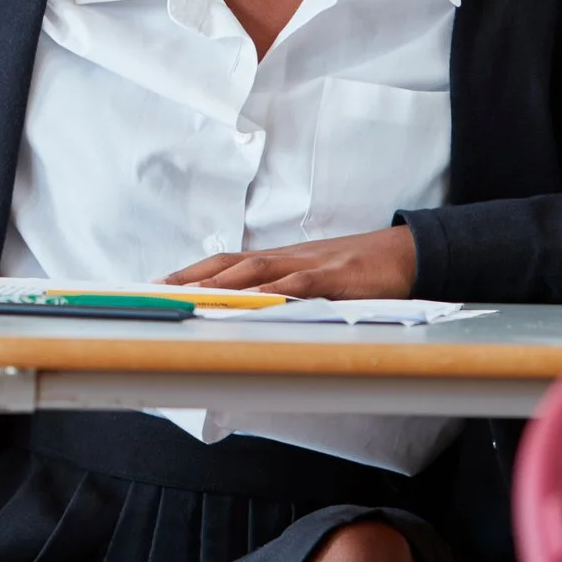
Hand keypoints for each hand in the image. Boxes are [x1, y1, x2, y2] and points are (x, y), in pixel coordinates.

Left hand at [162, 225, 418, 299]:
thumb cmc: (354, 271)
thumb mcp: (312, 279)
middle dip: (193, 277)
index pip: (225, 263)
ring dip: (225, 282)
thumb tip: (249, 308)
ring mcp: (310, 265)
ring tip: (196, 295)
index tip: (161, 284)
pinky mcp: (336, 277)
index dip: (192, 272)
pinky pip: (303, 284)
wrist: (401, 253)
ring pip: (260, 270)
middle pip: (230, 263)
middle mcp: (286, 259)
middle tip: (162, 291)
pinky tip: (260, 298)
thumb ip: (283, 291)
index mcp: (279, 261)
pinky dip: (279, 290)